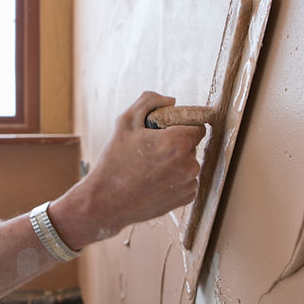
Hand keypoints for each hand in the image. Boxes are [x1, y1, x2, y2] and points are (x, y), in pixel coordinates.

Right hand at [50, 92, 205, 247]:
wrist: (106, 202)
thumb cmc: (114, 162)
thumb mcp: (125, 122)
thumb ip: (149, 102)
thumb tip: (171, 101)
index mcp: (177, 143)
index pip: (197, 126)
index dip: (181, 125)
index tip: (166, 130)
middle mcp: (188, 165)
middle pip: (192, 145)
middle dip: (176, 144)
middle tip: (151, 150)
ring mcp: (188, 184)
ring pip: (189, 163)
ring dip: (176, 162)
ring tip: (150, 167)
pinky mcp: (185, 199)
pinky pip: (186, 181)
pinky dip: (175, 178)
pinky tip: (154, 180)